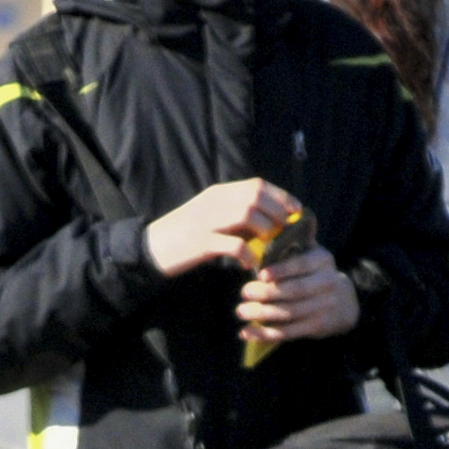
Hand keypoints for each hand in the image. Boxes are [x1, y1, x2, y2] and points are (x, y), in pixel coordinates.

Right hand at [144, 177, 308, 278]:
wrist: (152, 248)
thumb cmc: (187, 235)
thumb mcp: (212, 218)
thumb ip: (237, 215)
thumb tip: (270, 221)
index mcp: (219, 193)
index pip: (257, 185)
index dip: (281, 196)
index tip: (296, 210)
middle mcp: (214, 202)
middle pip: (256, 196)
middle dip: (277, 212)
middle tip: (285, 230)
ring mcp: (207, 220)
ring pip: (247, 214)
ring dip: (265, 230)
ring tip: (270, 245)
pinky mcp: (201, 242)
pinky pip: (233, 245)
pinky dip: (248, 254)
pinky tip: (250, 264)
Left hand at [233, 241, 357, 347]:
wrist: (344, 302)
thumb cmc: (317, 272)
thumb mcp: (313, 252)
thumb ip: (300, 237)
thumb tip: (291, 214)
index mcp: (323, 261)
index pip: (301, 265)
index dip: (281, 271)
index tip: (261, 274)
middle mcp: (328, 284)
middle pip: (294, 291)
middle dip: (267, 293)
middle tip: (244, 292)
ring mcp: (324, 307)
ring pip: (289, 313)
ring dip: (262, 314)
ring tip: (241, 311)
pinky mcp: (317, 327)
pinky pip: (288, 332)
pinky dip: (265, 334)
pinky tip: (245, 333)